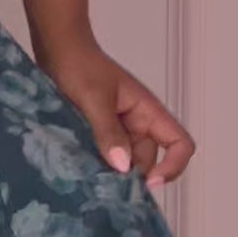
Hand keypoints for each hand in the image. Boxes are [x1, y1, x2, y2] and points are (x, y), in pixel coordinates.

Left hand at [42, 37, 193, 189]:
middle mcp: (138, 125)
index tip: (149, 181)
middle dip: (131, 176)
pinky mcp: (99, 136)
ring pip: (123, 164)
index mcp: (148, 112)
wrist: (56, 50)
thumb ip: (108, 131)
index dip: (173, 166)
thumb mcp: (94, 98)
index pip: (180, 144)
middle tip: (105, 186)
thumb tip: (122, 165)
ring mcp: (118, 132)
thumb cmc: (79, 64)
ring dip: (109, 173)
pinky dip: (95, 166)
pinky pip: (104, 159)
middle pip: (147, 162)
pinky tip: (79, 169)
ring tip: (88, 176)